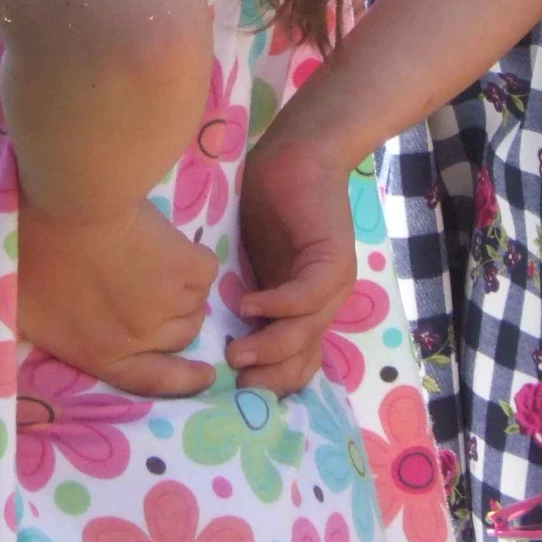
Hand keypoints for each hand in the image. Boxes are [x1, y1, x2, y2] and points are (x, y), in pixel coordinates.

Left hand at [18, 195, 218, 398]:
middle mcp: (141, 337)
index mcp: (101, 353)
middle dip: (171, 320)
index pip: (153, 381)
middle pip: (179, 338)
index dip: (183, 381)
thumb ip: (45, 334)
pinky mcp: (186, 268)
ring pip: (194, 305)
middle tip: (151, 291)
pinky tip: (171, 246)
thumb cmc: (33, 253)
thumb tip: (48, 339)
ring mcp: (168, 303)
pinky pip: (203, 273)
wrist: (68, 204)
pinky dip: (191, 262)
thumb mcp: (22, 311)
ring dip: (181, 290)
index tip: (206, 375)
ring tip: (156, 263)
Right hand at [227, 130, 358, 395]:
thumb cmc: (267, 205)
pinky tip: (248, 302)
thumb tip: (209, 338)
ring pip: (305, 332)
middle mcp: (321, 304)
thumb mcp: (249, 264)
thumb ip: (243, 299)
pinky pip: (307, 295)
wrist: (297, 155)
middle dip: (268, 376)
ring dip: (271, 346)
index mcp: (300, 310)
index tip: (229, 385)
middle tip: (232, 378)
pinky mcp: (332, 258)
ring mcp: (332, 284)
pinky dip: (279, 305)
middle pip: (302, 359)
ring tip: (237, 352)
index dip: (267, 380)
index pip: (294, 365)